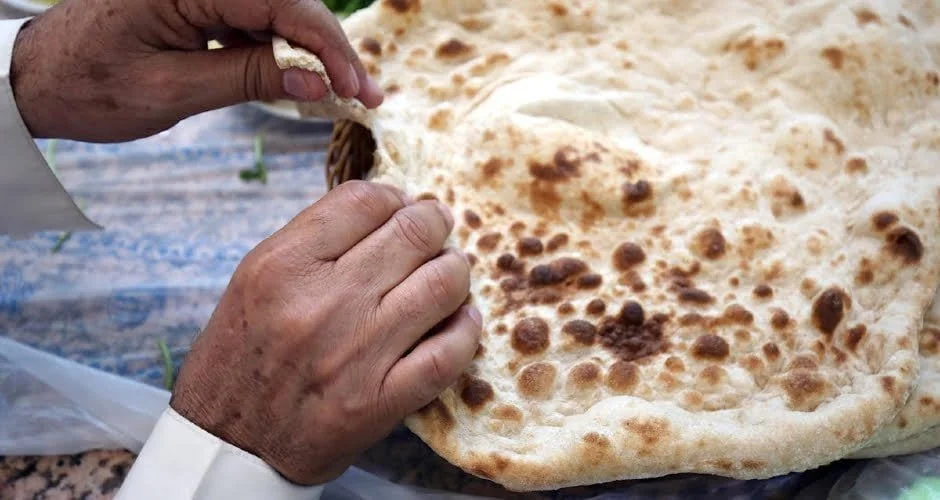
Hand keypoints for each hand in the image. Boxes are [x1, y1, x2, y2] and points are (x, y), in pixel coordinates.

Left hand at [9, 0, 382, 141]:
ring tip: (342, 93)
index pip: (281, 4)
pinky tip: (301, 80)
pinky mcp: (199, 3)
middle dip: (329, 50)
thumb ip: (248, 79)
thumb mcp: (172, 90)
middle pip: (287, 5)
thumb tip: (316, 84)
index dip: (327, 46)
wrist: (36, 79)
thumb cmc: (89, 86)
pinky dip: (280, 53)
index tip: (356, 87)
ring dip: (310, 53)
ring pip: (276, 13)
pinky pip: (254, 21)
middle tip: (366, 94)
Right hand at [170, 181, 481, 484]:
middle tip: (437, 228)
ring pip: (442, 284)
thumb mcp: (257, 280)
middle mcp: (320, 304)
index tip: (403, 205)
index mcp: (281, 266)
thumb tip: (389, 207)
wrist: (229, 442)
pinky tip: (462, 319)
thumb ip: (317, 241)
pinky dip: (466, 329)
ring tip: (449, 272)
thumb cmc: (244, 355)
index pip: (365, 200)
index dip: (395, 196)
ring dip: (456, 271)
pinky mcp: (380, 401)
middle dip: (434, 223)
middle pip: (412, 233)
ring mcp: (355, 354)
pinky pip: (450, 352)